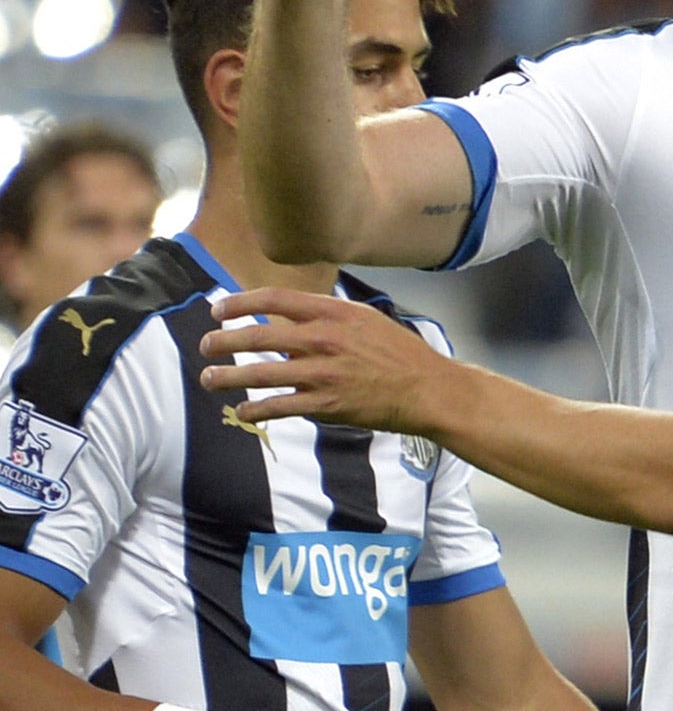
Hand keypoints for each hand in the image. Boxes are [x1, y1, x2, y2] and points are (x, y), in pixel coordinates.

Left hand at [198, 289, 444, 433]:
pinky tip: (242, 410)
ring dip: (227, 377)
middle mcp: (324, 340)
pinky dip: (256, 409)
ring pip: (260, 374)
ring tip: (208, 378)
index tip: (219, 309)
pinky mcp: (326, 405)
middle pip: (257, 336)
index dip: (239, 303)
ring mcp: (323, 374)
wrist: (427, 389)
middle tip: (206, 344)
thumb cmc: (400, 353)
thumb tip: (294, 314)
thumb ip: (329, 315)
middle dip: (223, 341)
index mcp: (334, 313)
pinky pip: (279, 407)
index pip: (273, 300)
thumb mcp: (366, 320)